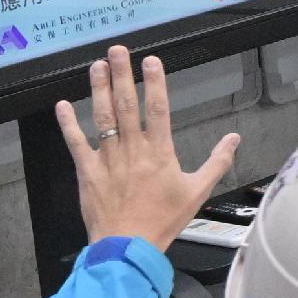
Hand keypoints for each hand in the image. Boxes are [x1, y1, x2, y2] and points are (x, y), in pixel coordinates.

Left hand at [54, 47, 240, 251]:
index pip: (158, 110)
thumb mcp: (197, 192)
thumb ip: (217, 162)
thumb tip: (234, 139)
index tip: (151, 61)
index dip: (154, 83)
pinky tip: (63, 105)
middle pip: (126, 105)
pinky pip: (76, 144)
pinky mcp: (88, 171)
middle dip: (122, 75)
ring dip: (98, 90)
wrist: (129, 246)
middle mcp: (133, 150)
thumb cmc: (163, 220)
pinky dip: (68, 124)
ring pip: (102, 118)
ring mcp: (108, 159)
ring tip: (96, 66)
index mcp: (160, 153)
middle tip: (117, 50)